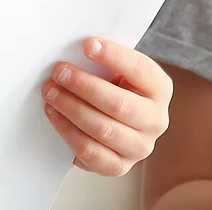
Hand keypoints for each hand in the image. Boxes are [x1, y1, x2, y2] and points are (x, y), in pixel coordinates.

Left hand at [40, 37, 171, 175]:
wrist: (115, 120)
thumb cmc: (113, 87)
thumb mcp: (117, 70)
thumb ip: (104, 61)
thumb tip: (77, 50)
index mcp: (160, 89)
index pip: (140, 69)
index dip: (114, 56)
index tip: (87, 45)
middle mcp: (156, 120)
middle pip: (119, 104)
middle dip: (83, 86)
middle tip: (59, 72)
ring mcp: (140, 147)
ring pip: (103, 129)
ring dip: (71, 108)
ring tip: (51, 93)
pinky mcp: (120, 166)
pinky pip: (91, 153)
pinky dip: (68, 132)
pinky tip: (54, 115)